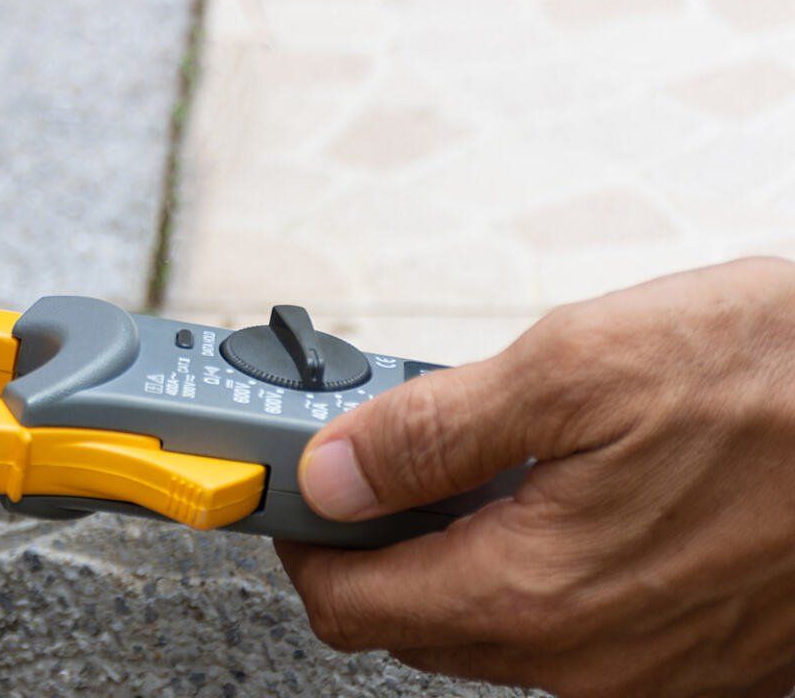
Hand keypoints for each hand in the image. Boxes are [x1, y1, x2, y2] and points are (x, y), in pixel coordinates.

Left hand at [276, 257, 794, 697]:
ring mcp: (647, 671)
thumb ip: (431, 431)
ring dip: (459, 539)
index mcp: (532, 595)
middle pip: (413, 616)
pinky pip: (575, 623)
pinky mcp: (699, 657)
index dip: (301, 531)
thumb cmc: (780, 381)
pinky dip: (540, 557)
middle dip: (376, 531)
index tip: (288, 472)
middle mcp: (584, 661)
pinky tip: (571, 482)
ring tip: (487, 441)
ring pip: (493, 620)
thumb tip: (326, 469)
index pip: (348, 603)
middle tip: (383, 435)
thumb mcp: (578, 367)